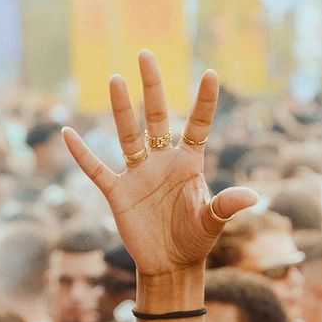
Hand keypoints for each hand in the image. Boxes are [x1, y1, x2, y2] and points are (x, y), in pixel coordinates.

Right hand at [62, 54, 256, 278]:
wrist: (170, 266)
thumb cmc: (195, 241)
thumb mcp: (213, 222)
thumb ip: (227, 205)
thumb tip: (253, 197)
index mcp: (189, 163)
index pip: (197, 125)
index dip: (204, 101)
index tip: (211, 73)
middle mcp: (162, 160)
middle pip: (155, 116)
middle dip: (152, 87)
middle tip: (146, 55)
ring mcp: (138, 174)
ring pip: (127, 134)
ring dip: (120, 109)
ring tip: (115, 79)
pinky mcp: (118, 192)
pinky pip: (96, 169)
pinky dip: (82, 153)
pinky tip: (68, 133)